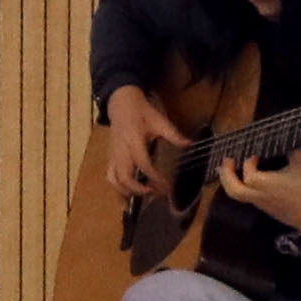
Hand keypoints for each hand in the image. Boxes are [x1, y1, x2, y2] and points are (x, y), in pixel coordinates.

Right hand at [102, 86, 185, 206]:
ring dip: (127, 192)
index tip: (167, 187)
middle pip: (125, 178)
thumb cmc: (141, 112)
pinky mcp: (111, 158)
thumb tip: (190, 145)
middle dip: (140, 190)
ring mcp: (114, 156)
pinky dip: (118, 189)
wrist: (121, 103)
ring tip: (143, 196)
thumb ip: (174, 135)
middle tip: (156, 193)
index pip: (144, 164)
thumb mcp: (159, 121)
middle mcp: (122, 151)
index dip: (155, 178)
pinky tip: (128, 197)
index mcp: (134, 141)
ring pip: (115, 181)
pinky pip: (110, 177)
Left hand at [218, 150, 300, 240]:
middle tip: (226, 160)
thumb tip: (284, 142)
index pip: (247, 171)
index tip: (255, 155)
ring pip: (237, 195)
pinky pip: (247, 198)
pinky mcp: (266, 209)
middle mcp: (258, 195)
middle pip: (233, 189)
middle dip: (225, 174)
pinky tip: (247, 180)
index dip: (248, 161)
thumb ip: (291, 151)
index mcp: (263, 183)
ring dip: (231, 181)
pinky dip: (242, 187)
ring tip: (229, 169)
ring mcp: (260, 204)